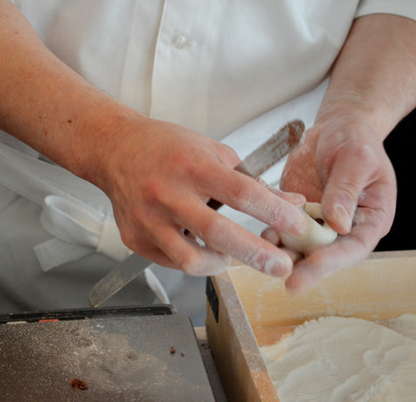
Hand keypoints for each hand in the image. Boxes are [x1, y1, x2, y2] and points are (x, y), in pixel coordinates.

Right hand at [99, 116, 310, 276]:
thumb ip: (251, 180)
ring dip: (221, 264)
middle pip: (218, 233)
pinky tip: (204, 251)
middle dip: (256, 254)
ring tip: (234, 259)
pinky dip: (195, 261)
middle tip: (281, 266)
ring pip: (191, 259)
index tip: (299, 226)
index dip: (274, 212)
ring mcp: (148, 220)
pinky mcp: (136, 239)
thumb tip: (291, 203)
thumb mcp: (213, 152)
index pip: (241, 192)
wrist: (116, 150)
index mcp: (192, 166)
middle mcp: (167, 194)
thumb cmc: (167, 148)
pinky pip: (172, 262)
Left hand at [269, 114, 396, 292]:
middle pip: (325, 255)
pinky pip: (282, 226)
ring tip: (266, 257)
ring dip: (283, 253)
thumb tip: (338, 224)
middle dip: (306, 268)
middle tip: (288, 281)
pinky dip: (270, 229)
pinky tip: (258, 231)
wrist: (338, 126)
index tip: (314, 267)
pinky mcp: (297, 213)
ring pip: (300, 246)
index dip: (334, 260)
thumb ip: (346, 190)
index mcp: (370, 219)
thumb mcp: (357, 160)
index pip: (354, 247)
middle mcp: (344, 228)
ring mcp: (318, 222)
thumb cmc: (357, 140)